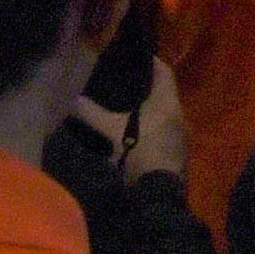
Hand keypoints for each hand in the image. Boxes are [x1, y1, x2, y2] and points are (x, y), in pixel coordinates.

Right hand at [67, 56, 185, 179]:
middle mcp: (179, 115)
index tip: (135, 58)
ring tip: (127, 109)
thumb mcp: (111, 132)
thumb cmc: (139, 153)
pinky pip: (166, 132)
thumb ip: (92, 114)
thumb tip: (73, 99)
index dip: (151, 62)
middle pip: (165, 93)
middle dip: (147, 88)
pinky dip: (153, 128)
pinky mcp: (178, 154)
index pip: (164, 71)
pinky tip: (136, 134)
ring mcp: (181, 136)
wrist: (158, 195)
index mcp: (168, 102)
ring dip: (150, 110)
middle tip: (125, 84)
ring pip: (165, 114)